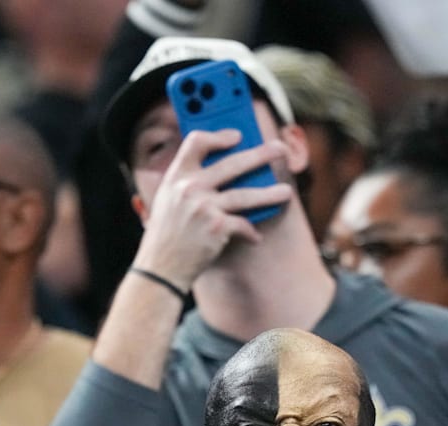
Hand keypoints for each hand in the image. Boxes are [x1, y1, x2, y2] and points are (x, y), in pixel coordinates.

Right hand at [132, 129, 293, 286]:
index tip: (237, 136)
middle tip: (280, 150)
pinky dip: (250, 232)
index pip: (196, 142)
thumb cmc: (167, 236)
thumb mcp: (168, 201)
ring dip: (270, 194)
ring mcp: (204, 207)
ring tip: (286, 192)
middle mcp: (189, 188)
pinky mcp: (217, 227)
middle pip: (232, 163)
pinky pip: (243, 225)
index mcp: (176, 177)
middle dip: (260, 154)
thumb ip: (188, 183)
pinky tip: (255, 237)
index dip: (218, 135)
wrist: (161, 268)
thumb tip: (225, 169)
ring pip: (246, 195)